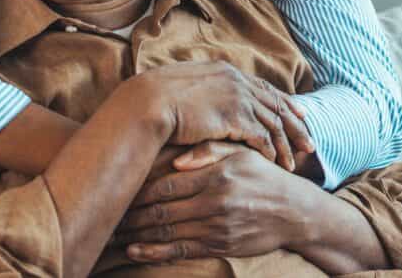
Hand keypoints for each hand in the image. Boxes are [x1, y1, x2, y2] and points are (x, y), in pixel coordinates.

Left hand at [114, 146, 318, 262]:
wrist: (294, 212)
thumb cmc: (263, 176)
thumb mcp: (242, 153)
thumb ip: (209, 149)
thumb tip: (175, 157)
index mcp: (216, 175)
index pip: (167, 183)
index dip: (138, 188)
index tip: (118, 188)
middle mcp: (215, 202)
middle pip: (160, 210)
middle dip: (130, 214)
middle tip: (106, 214)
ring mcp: (217, 227)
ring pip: (167, 232)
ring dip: (136, 235)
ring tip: (113, 233)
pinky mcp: (220, 246)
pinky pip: (181, 250)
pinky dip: (155, 252)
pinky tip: (135, 251)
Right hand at [135, 62, 313, 171]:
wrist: (148, 103)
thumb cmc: (156, 99)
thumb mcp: (184, 86)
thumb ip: (202, 91)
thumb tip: (203, 100)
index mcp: (227, 71)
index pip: (264, 88)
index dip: (284, 102)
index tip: (300, 113)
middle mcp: (237, 81)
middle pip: (277, 104)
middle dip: (296, 125)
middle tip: (310, 142)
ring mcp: (238, 98)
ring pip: (273, 123)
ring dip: (286, 144)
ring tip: (295, 163)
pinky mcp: (235, 117)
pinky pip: (262, 137)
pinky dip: (271, 151)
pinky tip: (275, 164)